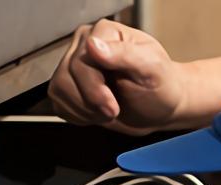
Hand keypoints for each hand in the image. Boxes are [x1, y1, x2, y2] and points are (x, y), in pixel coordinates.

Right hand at [49, 19, 188, 134]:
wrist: (161, 107)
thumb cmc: (161, 85)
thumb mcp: (151, 68)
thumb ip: (124, 54)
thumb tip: (93, 45)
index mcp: (103, 33)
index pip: (81, 62)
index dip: (94, 88)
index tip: (112, 106)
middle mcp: (84, 45)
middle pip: (66, 77)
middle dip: (90, 102)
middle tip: (113, 111)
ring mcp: (74, 66)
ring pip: (59, 91)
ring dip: (84, 110)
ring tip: (108, 111)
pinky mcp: (69, 87)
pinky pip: (58, 104)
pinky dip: (78, 116)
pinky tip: (97, 113)